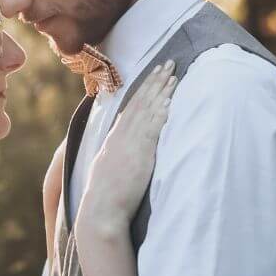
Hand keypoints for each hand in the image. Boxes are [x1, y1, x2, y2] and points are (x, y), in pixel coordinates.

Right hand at [78, 61, 176, 230]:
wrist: (101, 211)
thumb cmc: (104, 198)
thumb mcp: (107, 171)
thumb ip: (115, 157)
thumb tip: (121, 154)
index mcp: (113, 140)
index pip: (131, 108)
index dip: (143, 90)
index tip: (153, 76)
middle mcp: (121, 137)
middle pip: (141, 102)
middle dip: (155, 81)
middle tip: (168, 64)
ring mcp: (130, 143)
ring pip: (148, 109)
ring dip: (162, 90)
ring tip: (174, 74)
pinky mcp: (140, 153)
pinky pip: (153, 126)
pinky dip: (162, 111)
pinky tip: (171, 99)